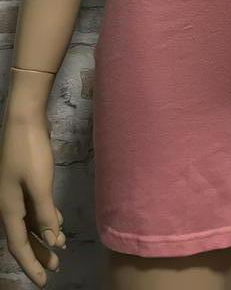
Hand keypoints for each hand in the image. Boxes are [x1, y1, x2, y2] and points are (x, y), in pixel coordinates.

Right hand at [0, 111, 65, 286]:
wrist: (24, 120)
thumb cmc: (30, 152)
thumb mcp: (39, 185)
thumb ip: (45, 214)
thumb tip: (52, 241)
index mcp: (8, 208)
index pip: (18, 245)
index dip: (30, 264)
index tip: (42, 281)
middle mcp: (8, 204)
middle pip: (22, 236)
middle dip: (38, 253)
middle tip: (55, 268)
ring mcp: (15, 191)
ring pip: (29, 222)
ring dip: (43, 235)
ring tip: (59, 249)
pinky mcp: (25, 180)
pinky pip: (33, 207)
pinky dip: (45, 217)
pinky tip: (58, 222)